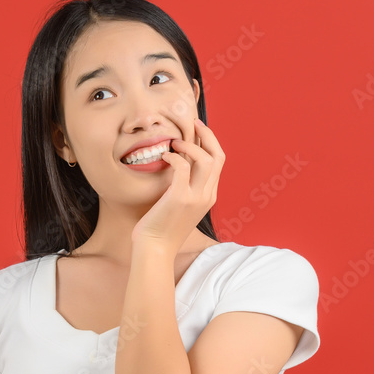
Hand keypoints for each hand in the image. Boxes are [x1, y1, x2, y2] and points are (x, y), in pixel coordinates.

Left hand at [131, 116, 224, 253]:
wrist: (155, 249)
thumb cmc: (162, 227)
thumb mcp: (180, 205)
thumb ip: (185, 186)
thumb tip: (178, 164)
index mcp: (209, 195)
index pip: (218, 161)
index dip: (210, 141)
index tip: (197, 129)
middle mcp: (207, 195)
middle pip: (218, 156)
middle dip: (208, 135)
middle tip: (193, 123)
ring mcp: (196, 198)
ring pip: (207, 160)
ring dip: (191, 145)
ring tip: (175, 143)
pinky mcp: (180, 198)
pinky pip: (182, 167)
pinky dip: (174, 157)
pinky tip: (164, 156)